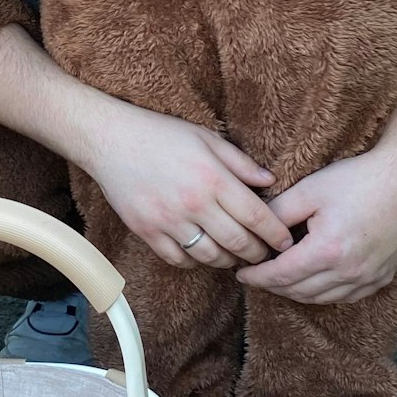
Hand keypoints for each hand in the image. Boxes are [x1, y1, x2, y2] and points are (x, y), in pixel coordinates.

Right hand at [73, 103, 292, 269]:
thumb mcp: (206, 138)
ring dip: (228, 261)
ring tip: (235, 256)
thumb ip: (240, 162)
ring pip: (210, 257)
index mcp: (213, 178)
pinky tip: (202, 253)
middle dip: (257, 253)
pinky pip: (179, 259)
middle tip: (264, 254)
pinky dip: (195, 262)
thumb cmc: (160, 134)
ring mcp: (168, 220)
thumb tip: (270, 182)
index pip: (257, 216)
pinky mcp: (147, 231)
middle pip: (238, 242)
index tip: (286, 242)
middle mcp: (194, 203)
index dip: (276, 234)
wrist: (110, 139)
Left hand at [237, 145, 396, 303]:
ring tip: (279, 280)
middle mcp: (349, 272)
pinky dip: (324, 294)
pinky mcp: (383, 276)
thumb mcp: (309, 190)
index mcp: (327, 251)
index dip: (257, 277)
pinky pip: (347, 296)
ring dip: (297, 293)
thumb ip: (277, 212)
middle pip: (299, 291)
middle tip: (255, 276)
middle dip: (273, 286)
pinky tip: (313, 282)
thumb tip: (254, 229)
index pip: (281, 275)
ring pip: (322, 298)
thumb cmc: (357, 178)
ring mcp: (369, 278)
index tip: (240, 274)